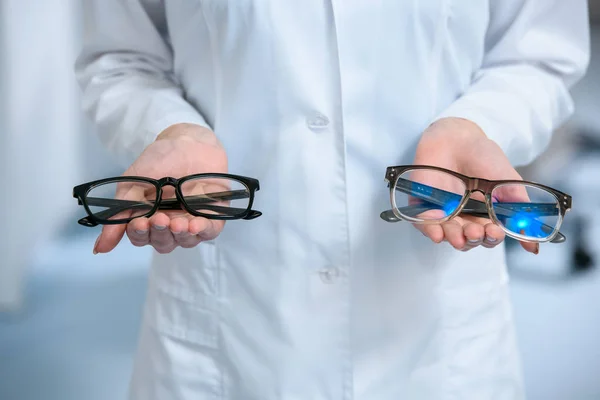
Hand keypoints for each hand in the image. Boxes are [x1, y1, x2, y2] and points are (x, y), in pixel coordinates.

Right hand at [93, 123, 227, 254]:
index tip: (138, 222)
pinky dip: (203, 231)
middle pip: (164, 243)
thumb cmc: (160, 160)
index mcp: (148, 218)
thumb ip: (119, 213)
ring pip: (185, 241)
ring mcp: (192, 220)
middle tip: (160, 218)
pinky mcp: (214, 215)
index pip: (142, 237)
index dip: (139, 234)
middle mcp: (170, 223)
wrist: (188, 141)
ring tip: (177, 222)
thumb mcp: (132, 183)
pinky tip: (195, 224)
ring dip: (180, 234)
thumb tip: (100, 248)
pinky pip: (210, 232)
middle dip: (160, 233)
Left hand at [412, 117, 538, 253]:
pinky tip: (437, 232)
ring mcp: (443, 212)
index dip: (492, 238)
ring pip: (447, 235)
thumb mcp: (509, 183)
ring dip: (454, 238)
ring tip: (459, 233)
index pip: (489, 237)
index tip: (495, 230)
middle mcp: (464, 217)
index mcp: (485, 215)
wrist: (457, 137)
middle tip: (475, 231)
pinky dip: (430, 230)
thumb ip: (520, 213)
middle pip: (468, 240)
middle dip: (473, 238)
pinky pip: (424, 224)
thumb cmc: (484, 157)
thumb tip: (534, 247)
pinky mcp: (423, 206)